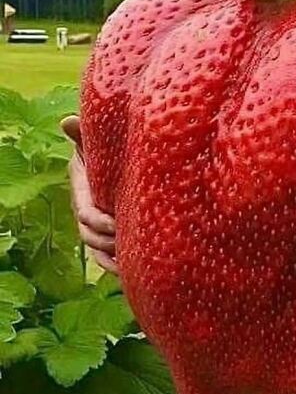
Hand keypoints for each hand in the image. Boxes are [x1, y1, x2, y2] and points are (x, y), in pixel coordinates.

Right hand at [61, 115, 118, 275]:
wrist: (114, 162)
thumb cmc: (104, 150)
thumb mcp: (93, 143)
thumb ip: (82, 135)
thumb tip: (68, 121)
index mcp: (82, 194)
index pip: (86, 213)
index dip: (100, 220)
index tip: (116, 222)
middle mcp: (87, 214)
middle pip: (91, 236)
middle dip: (108, 242)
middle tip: (127, 243)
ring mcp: (97, 227)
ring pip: (98, 250)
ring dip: (111, 258)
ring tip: (130, 264)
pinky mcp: (109, 235)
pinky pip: (106, 258)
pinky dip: (114, 266)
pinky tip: (129, 272)